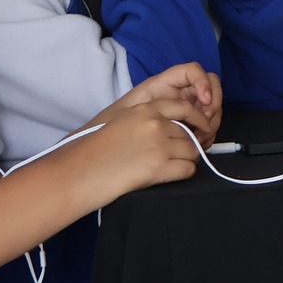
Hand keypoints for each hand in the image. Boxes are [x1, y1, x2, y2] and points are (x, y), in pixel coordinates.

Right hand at [64, 96, 213, 198]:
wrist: (81, 173)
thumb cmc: (96, 151)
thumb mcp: (122, 121)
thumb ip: (147, 118)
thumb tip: (172, 126)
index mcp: (145, 109)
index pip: (184, 107)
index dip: (197, 118)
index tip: (201, 126)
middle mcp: (155, 124)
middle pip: (190, 132)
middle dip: (189, 143)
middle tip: (181, 154)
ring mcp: (159, 145)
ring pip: (192, 150)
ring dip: (187, 159)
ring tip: (173, 166)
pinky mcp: (159, 167)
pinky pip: (188, 169)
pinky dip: (184, 173)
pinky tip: (172, 175)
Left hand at [102, 61, 223, 136]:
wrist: (113, 141)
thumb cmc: (120, 122)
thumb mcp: (133, 108)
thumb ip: (154, 103)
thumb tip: (180, 106)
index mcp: (169, 83)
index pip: (193, 71)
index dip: (204, 82)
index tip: (204, 101)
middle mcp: (183, 92)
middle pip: (212, 86)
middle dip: (213, 104)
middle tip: (204, 123)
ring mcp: (190, 108)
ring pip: (214, 107)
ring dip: (212, 122)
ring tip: (199, 139)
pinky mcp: (192, 124)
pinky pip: (209, 125)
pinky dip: (209, 134)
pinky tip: (199, 144)